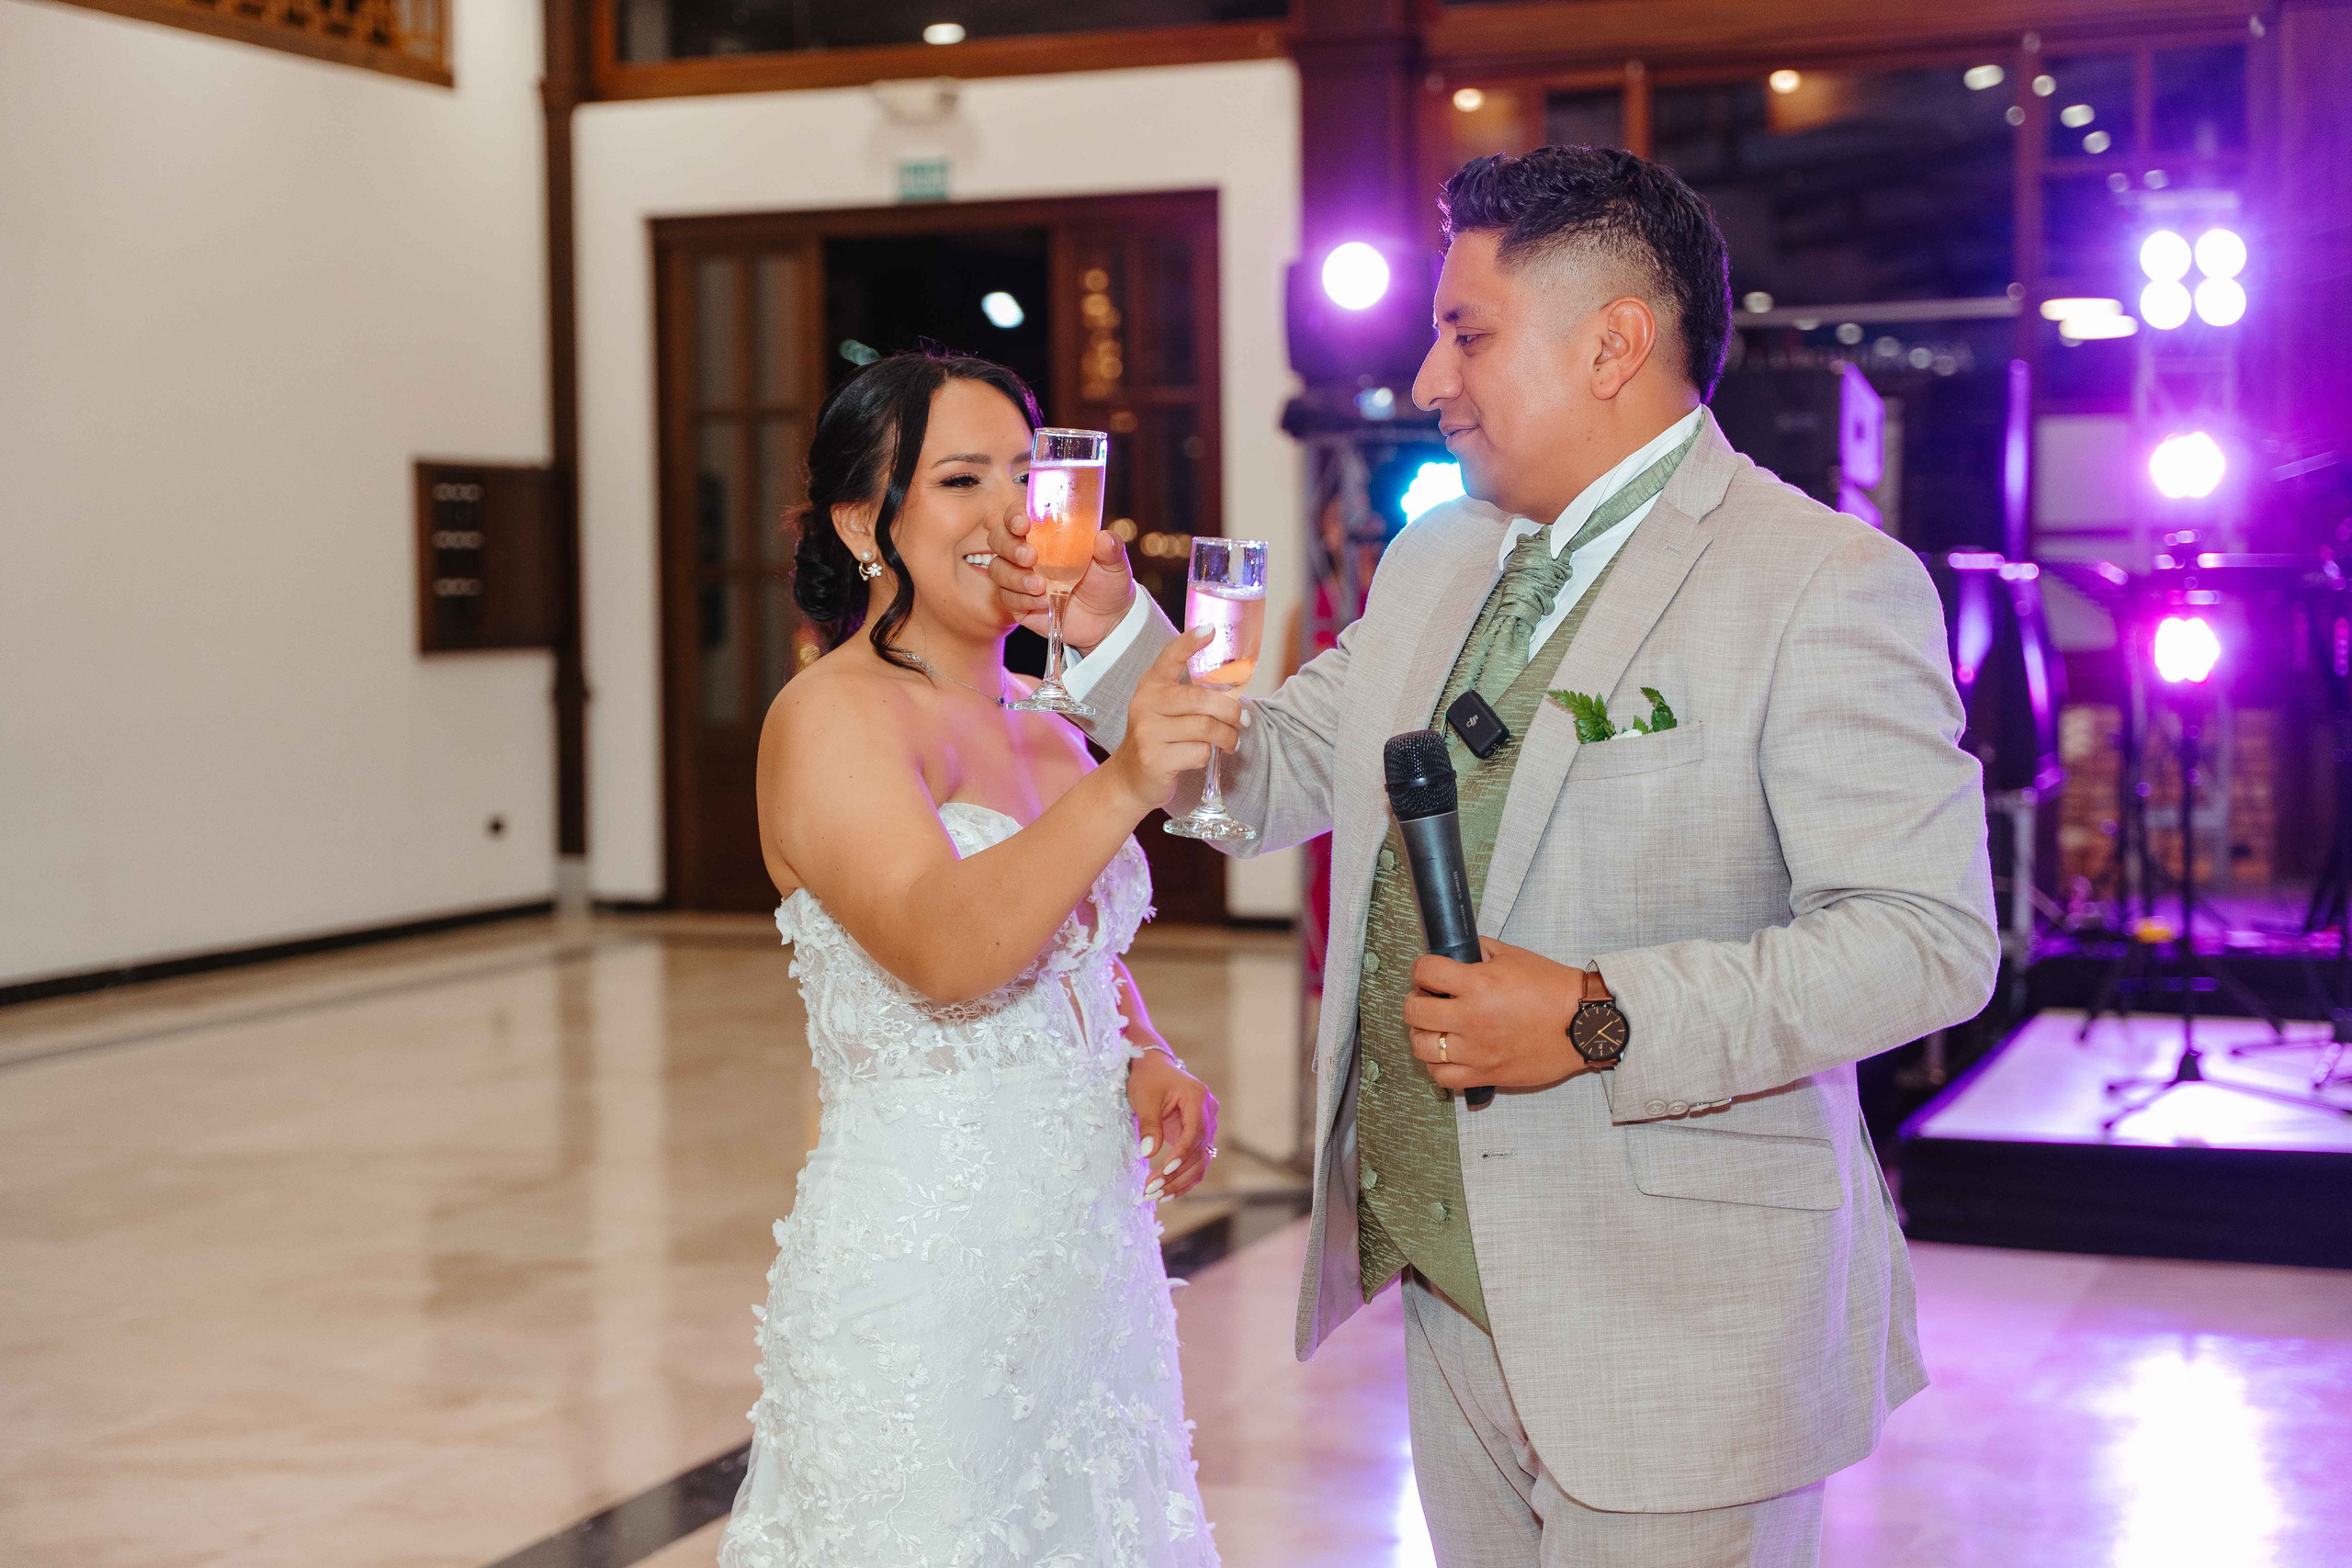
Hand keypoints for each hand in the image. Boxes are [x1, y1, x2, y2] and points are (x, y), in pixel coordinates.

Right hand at [985, 511, 1136, 651]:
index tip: (1024, 523)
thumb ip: (1110, 548)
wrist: (1108, 620)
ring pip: (998, 569)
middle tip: (1031, 557)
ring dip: (1015, 577)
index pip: (1019, 515)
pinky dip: (1021, 599)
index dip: (1014, 515)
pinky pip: (1006, 598)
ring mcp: (1020, 578)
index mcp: (1046, 533)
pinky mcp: (1019, 603)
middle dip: (1009, 546)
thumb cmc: (1107, 582)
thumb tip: (1104, 538)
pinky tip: (1042, 602)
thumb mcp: (1114, 563)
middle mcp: (1028, 551)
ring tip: (1040, 586)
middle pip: (998, 539)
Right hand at [1105, 628, 1244, 814]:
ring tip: (1231, 742)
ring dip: (1226, 737)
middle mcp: (1145, 704)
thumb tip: (1233, 695)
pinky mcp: (1155, 759)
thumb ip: (1190, 697)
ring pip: (1205, 728)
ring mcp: (1148, 732)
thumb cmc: (1158, 739)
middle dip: (1230, 711)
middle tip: (1242, 721)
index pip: (1170, 657)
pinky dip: (1209, 756)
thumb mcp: (1165, 710)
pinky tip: (1201, 757)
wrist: (1130, 779)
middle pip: (1200, 700)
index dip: (1190, 642)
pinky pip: (1199, 753)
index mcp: (1151, 686)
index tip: (1210, 630)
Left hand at [1127, 1047, 1218, 1201]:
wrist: (1153, 1068)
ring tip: (1156, 1195)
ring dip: (1179, 1181)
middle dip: (1176, 1174)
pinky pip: (1195, 1162)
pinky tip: (1167, 1193)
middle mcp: (1208, 1113)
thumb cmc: (1148, 1078)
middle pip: (1198, 1150)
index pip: (1195, 1132)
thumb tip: (1149, 1153)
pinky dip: (1183, 1178)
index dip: (1181, 1154)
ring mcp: (1206, 1126)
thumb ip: (1149, 1124)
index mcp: (1198, 1098)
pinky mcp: (1197, 1137)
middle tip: (1151, 1190)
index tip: (1164, 1170)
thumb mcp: (1144, 1098)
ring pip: (1200, 1161)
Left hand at [1402, 938, 1592, 1092]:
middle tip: (1429, 999)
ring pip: (1421, 1046)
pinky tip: (1447, 1053)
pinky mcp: (1484, 1074)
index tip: (1428, 972)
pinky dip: (1437, 1065)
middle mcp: (1470, 1018)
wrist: (1582, 1024)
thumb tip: (1458, 950)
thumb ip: (1480, 950)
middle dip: (1416, 1000)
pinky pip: (1441, 1077)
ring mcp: (1475, 1050)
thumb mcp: (1514, 956)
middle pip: (1414, 1011)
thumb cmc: (1552, 988)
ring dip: (1422, 1033)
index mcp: (1477, 984)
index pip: (1424, 971)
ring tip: (1435, 1027)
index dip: (1422, 968)